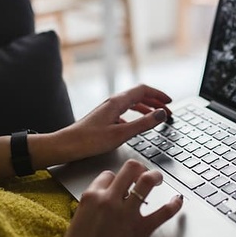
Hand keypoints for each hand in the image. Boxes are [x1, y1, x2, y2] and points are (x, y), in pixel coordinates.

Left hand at [0, 84, 172, 182]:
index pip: (143, 90)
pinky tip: (136, 126)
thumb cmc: (89, 141)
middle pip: (138, 96)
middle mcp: (112, 103)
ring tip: (156, 116)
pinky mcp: (104, 119)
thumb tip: (162, 113)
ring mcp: (107, 111)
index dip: (158, 94)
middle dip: (155, 101)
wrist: (65, 146)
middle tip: (168, 110)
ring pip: (131, 104)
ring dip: (146, 109)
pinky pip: (124, 113)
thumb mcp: (121, 134)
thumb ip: (143, 123)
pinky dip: (135, 117)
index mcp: (117, 102)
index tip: (170, 101)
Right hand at [57, 159, 183, 236]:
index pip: (109, 175)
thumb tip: (109, 198)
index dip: (116, 179)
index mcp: (91, 196)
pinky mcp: (140, 230)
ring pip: (146, 181)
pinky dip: (174, 205)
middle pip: (130, 168)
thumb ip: (95, 204)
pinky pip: (163, 212)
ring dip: (155, 177)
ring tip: (158, 179)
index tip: (120, 184)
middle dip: (139, 168)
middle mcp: (109, 200)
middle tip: (143, 173)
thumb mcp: (79, 218)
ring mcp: (126, 213)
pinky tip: (177, 201)